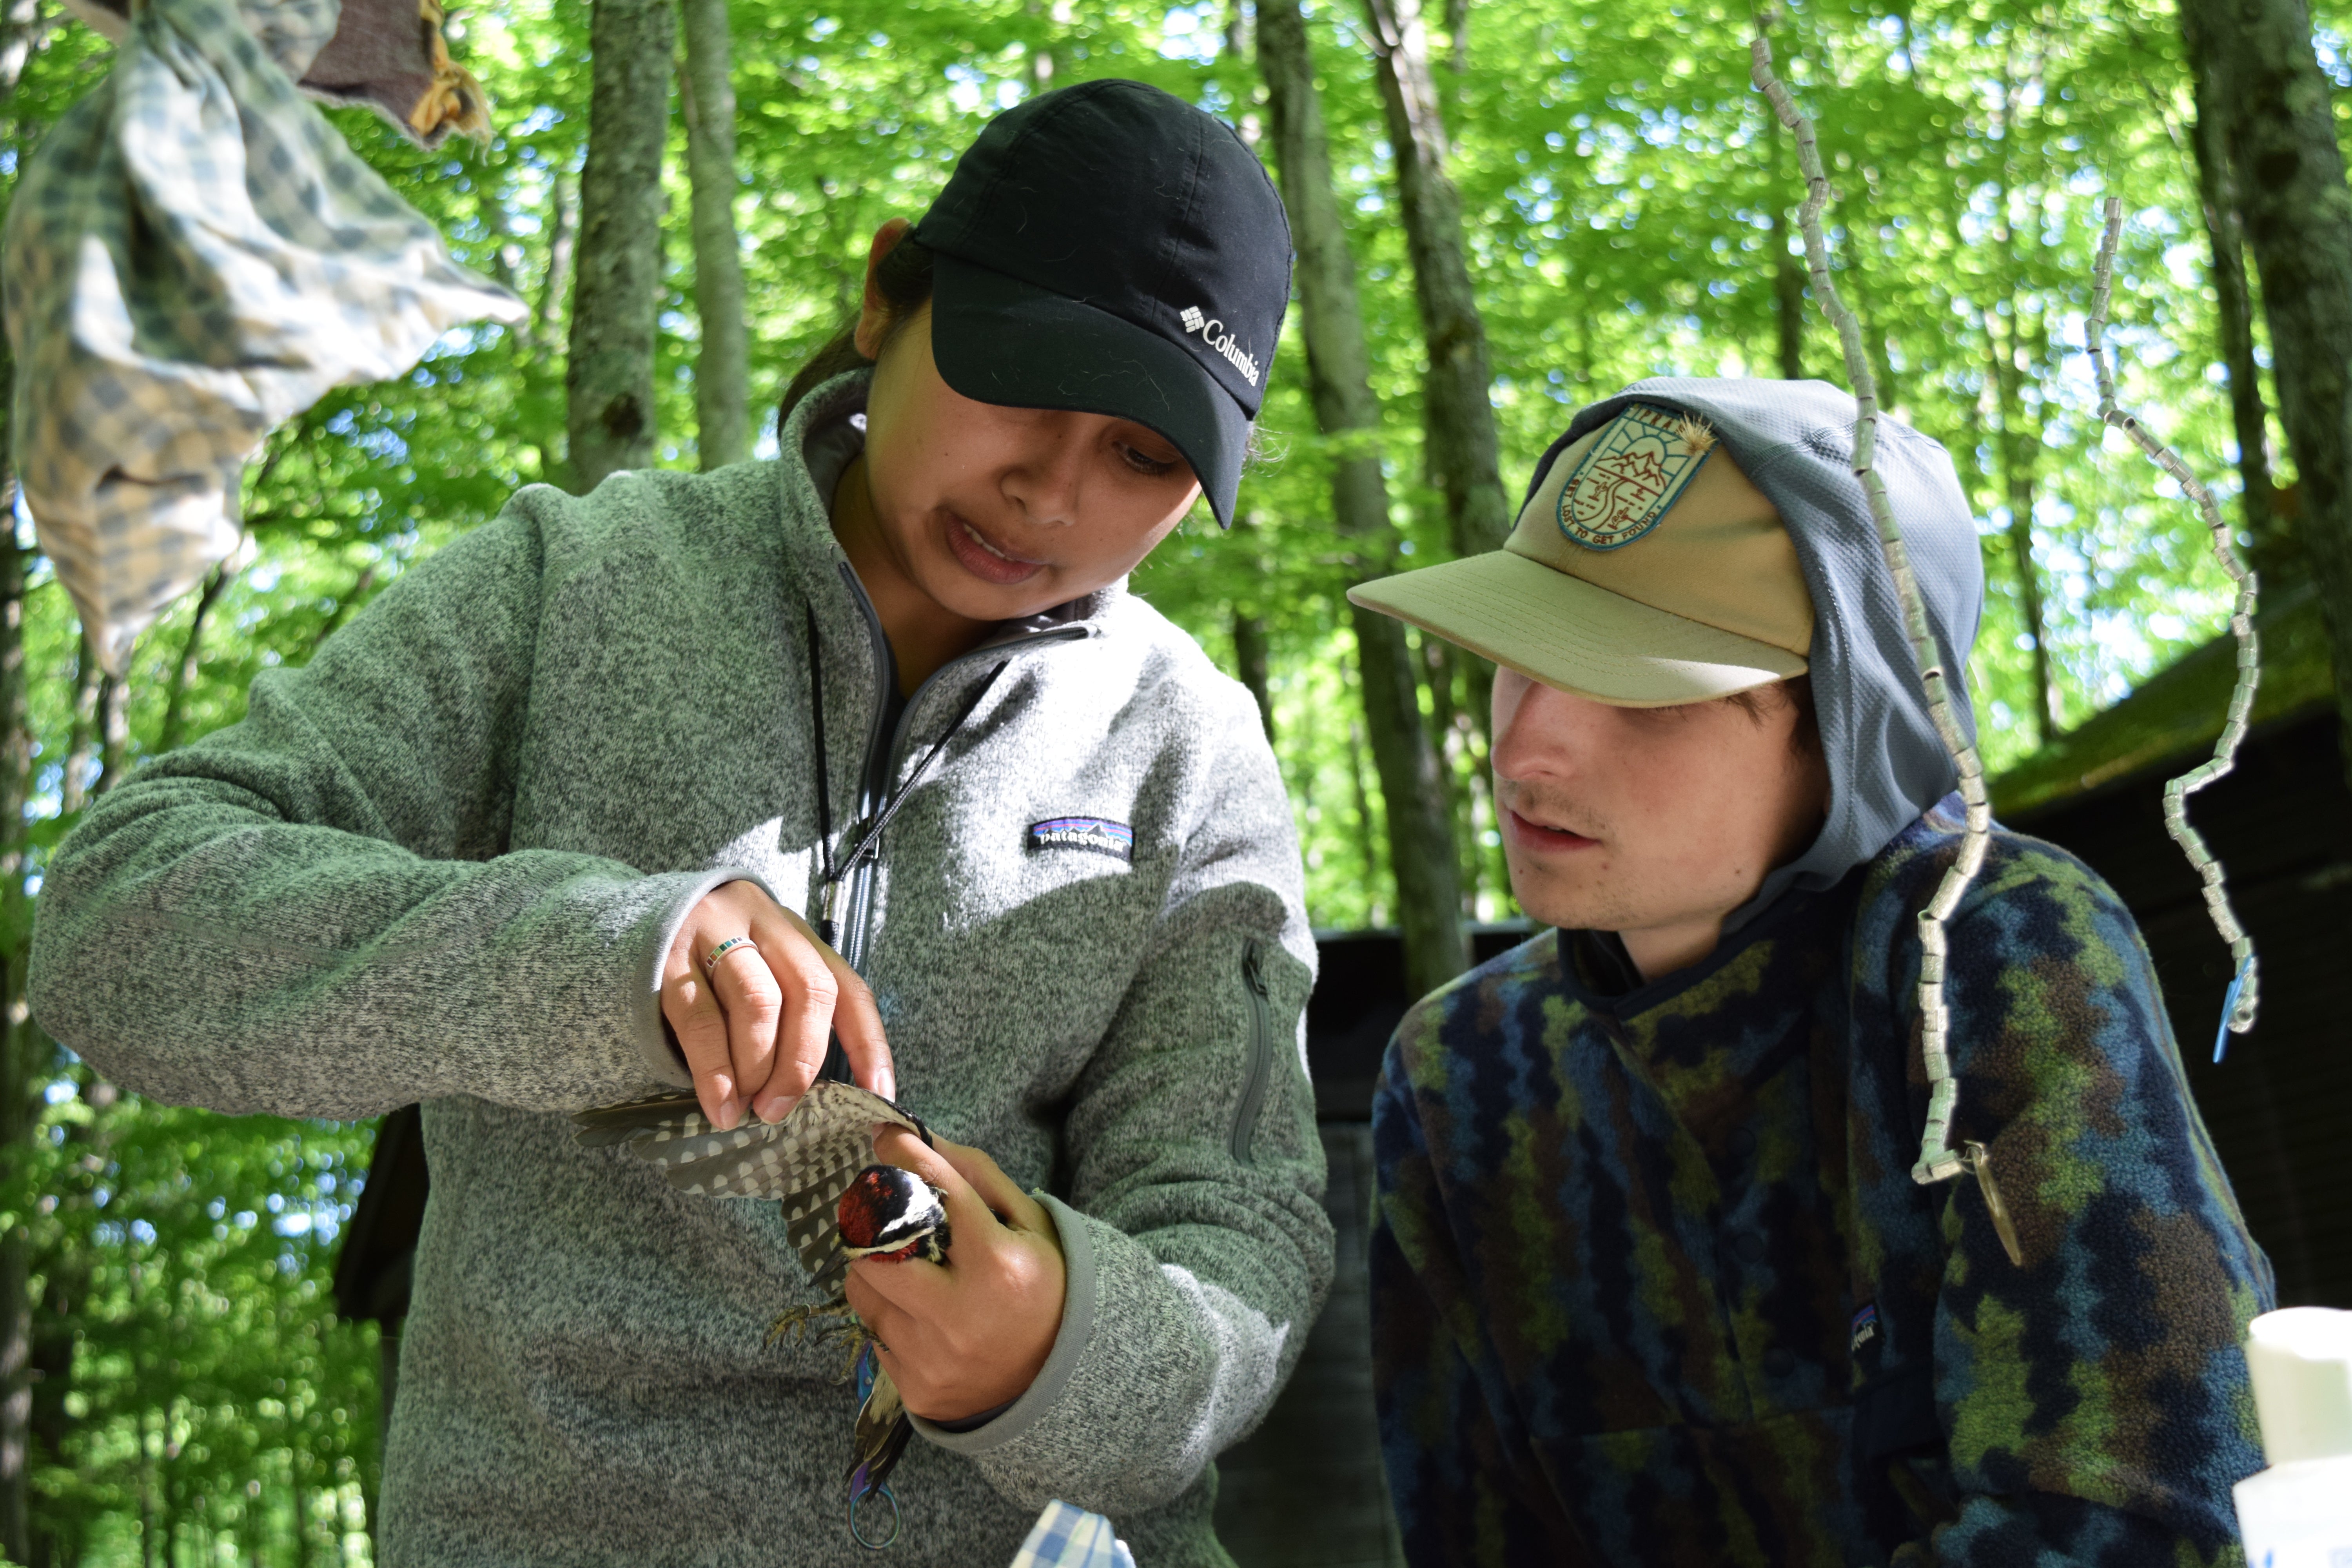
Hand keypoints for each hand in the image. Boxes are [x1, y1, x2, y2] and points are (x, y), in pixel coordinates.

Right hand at [660, 881, 893, 1129]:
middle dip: (803, 1060)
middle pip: (808, 990)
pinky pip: (701, 1019)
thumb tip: (813, 1093)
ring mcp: (714, 933)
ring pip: (758, 1001)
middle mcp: (762, 922)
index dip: (869, 1042)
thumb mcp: (758, 977)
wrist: (630, 924)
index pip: (847, 987)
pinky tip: (720, 1105)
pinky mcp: (667, 958)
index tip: (878, 1092)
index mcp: (795, 933)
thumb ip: (787, 1018)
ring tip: (749, 1107)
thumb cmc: (707, 969)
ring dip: (759, 1066)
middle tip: (781, 1108)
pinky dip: (716, 1071)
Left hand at [845, 1128, 1066, 1422]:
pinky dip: (888, 1316)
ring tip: (905, 1267)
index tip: (885, 1138)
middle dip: (871, 1226)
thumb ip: (973, 1176)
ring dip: (875, 1271)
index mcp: (997, 1266)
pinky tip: (919, 1314)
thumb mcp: (1027, 1223)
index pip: (936, 1194)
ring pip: (863, 1293)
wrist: (1059, 1375)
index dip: (905, 1157)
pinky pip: (873, 1336)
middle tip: (881, 1216)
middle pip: (874, 1252)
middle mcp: (960, 1314)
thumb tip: (916, 1138)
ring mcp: (933, 1357)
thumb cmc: (1042, 1285)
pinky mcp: (915, 1389)